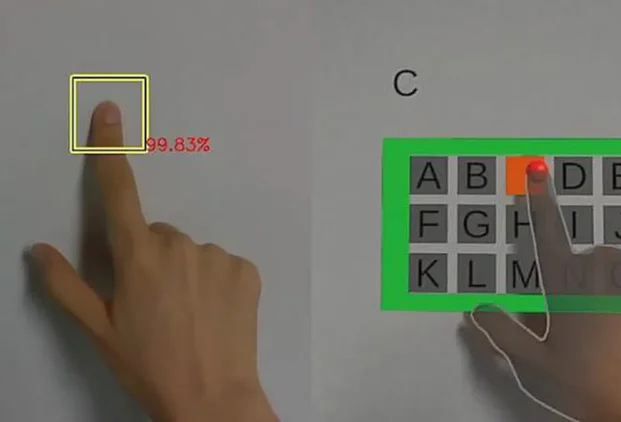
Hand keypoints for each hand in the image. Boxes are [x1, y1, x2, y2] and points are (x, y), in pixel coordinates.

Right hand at [30, 102, 276, 421]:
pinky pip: (222, 264)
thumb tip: (37, 249)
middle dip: (151, 259)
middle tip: (156, 304)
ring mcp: (217, 255)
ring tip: (186, 314)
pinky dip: (215, 281)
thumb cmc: (149, 365)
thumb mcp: (98, 330)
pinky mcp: (246, 268)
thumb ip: (65, 284)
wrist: (212, 397)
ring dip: (185, 272)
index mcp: (138, 257)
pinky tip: (212, 312)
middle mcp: (179, 245)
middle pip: (157, 236)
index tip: (110, 113)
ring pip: (191, 251)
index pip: (118, 192)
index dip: (110, 149)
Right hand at [464, 162, 620, 420]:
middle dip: (591, 286)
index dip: (538, 200)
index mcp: (567, 284)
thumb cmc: (599, 386)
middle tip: (596, 326)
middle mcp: (604, 268)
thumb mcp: (538, 365)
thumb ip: (502, 332)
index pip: (546, 231)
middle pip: (592, 262)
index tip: (534, 173)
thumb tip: (476, 312)